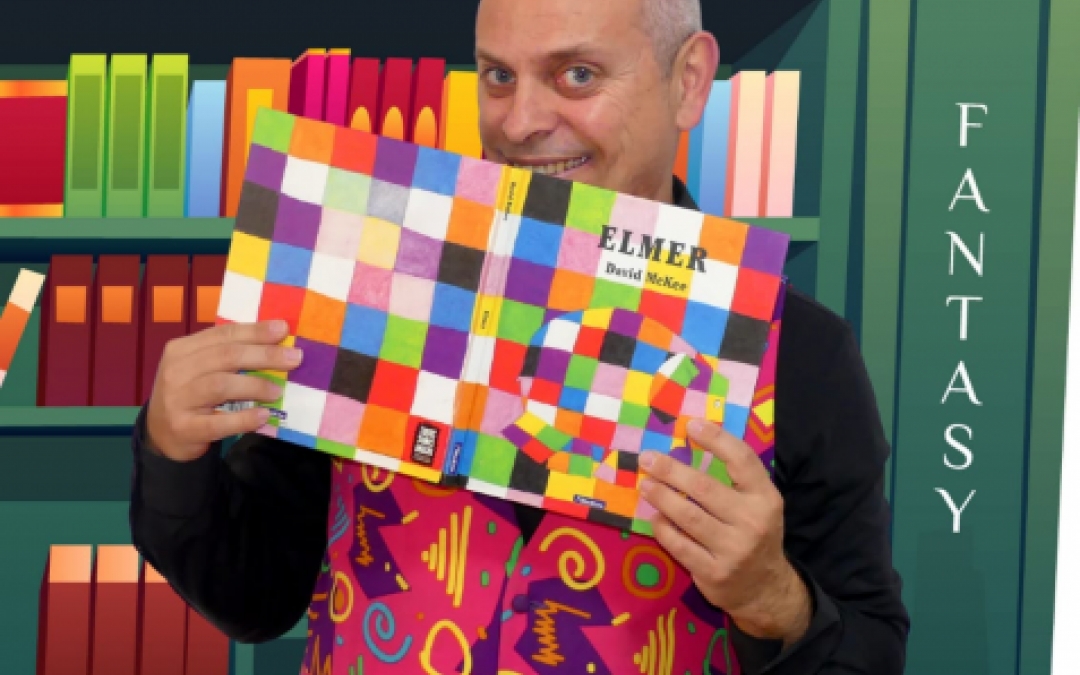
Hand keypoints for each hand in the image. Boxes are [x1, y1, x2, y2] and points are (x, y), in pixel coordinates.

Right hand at [145, 320, 302, 462]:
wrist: (161, 434)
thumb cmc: (190, 394)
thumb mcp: (200, 368)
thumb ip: (227, 355)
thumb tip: (275, 342)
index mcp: (181, 349)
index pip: (223, 335)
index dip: (255, 331)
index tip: (283, 329)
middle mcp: (176, 371)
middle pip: (226, 356)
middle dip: (264, 355)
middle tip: (294, 358)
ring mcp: (177, 400)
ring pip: (220, 385)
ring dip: (254, 385)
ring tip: (278, 390)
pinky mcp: (183, 428)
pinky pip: (218, 423)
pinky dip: (244, 419)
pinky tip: (263, 415)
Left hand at [638, 419, 811, 645]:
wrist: (764, 588)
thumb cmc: (754, 533)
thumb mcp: (758, 503)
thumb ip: (734, 478)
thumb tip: (692, 438)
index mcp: (766, 498)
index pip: (742, 460)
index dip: (716, 440)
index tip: (691, 425)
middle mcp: (752, 522)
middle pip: (704, 488)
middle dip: (671, 470)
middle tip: (648, 458)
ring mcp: (733, 549)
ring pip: (687, 516)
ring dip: (661, 497)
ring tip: (645, 484)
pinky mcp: (713, 572)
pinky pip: (679, 544)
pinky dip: (663, 528)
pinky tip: (655, 517)